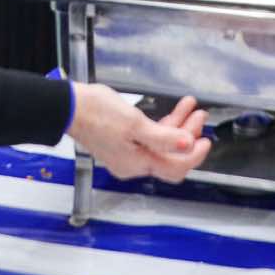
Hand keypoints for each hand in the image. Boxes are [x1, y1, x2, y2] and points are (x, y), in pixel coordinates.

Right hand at [68, 88, 209, 181]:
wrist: (69, 106)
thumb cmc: (97, 113)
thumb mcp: (135, 123)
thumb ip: (164, 137)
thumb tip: (187, 145)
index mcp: (137, 163)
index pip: (175, 168)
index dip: (194, 155)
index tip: (205, 140)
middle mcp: (133, 164)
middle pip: (170, 156)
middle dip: (188, 135)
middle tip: (199, 117)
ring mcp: (127, 154)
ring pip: (162, 145)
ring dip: (178, 127)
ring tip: (190, 108)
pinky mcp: (123, 142)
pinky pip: (149, 138)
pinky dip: (163, 125)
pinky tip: (172, 110)